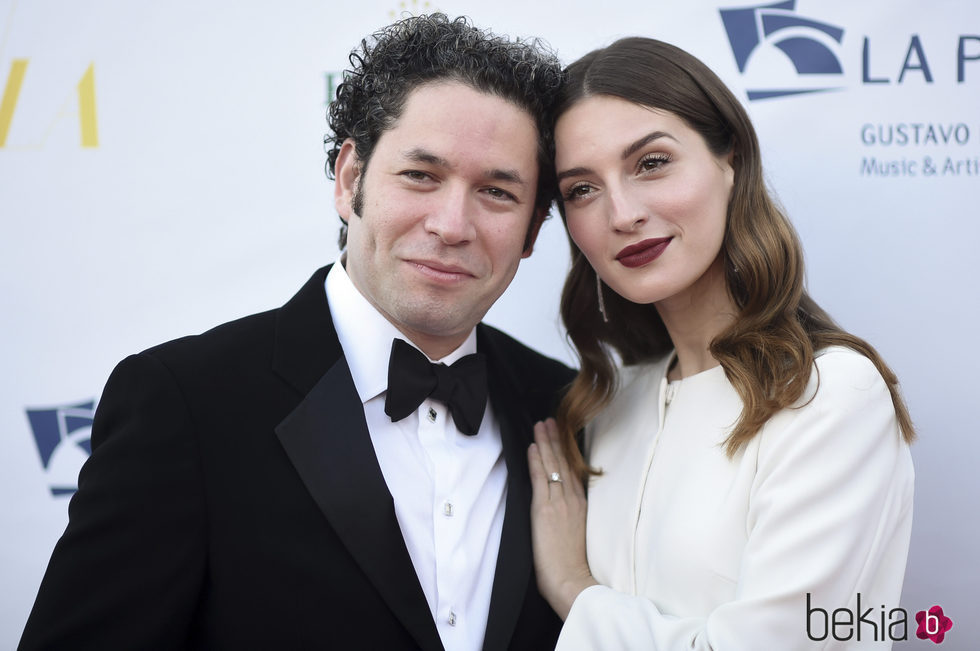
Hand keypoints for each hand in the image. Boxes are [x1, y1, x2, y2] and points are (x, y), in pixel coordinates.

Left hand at [527, 418, 597, 619]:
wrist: (573, 582)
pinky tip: (533, 446)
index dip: (566, 452)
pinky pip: (539, 479)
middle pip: (564, 463)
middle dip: (556, 440)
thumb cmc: (574, 567)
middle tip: (549, 420)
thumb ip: (572, 518)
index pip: (573, 472)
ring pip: (552, 466)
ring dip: (545, 443)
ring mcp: (559, 503)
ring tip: (541, 425)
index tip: (562, 435)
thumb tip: (564, 511)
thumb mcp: (579, 535)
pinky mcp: (545, 510)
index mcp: (581, 506)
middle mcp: (573, 500)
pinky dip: (536, 461)